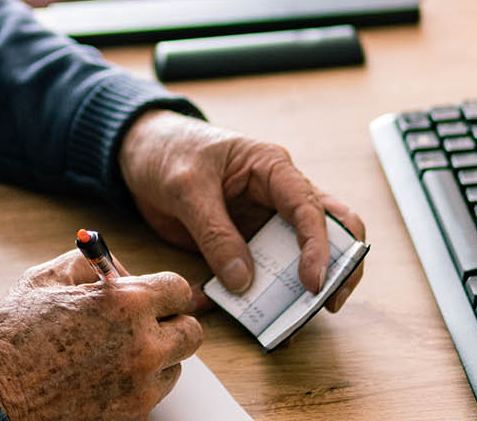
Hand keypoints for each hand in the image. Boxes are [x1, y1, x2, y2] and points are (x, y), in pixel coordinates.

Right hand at [0, 250, 201, 420]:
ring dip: (154, 359)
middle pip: (191, 332)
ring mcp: (139, 388)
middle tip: (140, 324)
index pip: (179, 289)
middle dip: (169, 324)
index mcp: (125, 304)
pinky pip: (150, 397)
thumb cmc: (9, 339)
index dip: (161, 290)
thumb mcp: (43, 279)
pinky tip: (100, 379)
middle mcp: (142, 346)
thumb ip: (88, 265)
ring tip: (111, 355)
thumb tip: (115, 268)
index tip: (149, 296)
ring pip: (174, 368)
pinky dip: (135, 387)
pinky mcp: (131, 418)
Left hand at [119, 110, 365, 309]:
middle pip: (328, 231)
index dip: (318, 246)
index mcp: (273, 168)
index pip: (310, 207)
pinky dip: (249, 296)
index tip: (313, 282)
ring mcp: (263, 223)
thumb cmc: (169, 152)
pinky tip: (231, 313)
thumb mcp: (186, 187)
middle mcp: (278, 197)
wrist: (139, 153)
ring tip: (288, 325)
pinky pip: (256, 275)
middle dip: (337, 268)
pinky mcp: (243, 245)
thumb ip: (215, 233)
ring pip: (296, 260)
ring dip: (294, 291)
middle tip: (329, 304)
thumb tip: (243, 281)